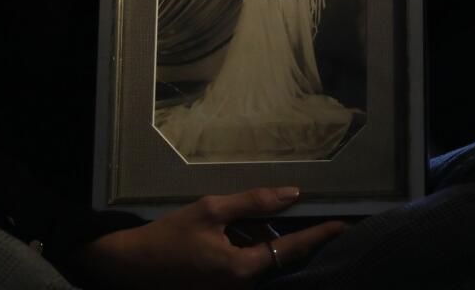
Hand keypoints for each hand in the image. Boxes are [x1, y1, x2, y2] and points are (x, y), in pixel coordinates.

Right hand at [72, 187, 346, 289]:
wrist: (131, 266)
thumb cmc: (169, 237)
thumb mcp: (210, 210)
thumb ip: (253, 202)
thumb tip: (293, 194)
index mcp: (242, 269)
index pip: (292, 249)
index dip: (320, 235)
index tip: (344, 225)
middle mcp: (242, 287)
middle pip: (282, 259)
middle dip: (301, 239)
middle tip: (321, 217)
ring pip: (266, 264)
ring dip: (275, 243)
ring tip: (281, 220)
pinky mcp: (222, 289)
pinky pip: (249, 269)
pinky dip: (257, 250)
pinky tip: (252, 232)